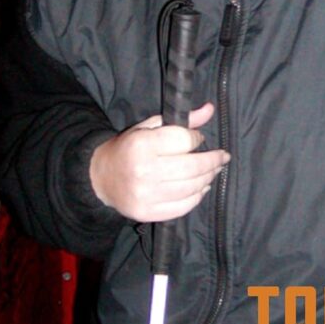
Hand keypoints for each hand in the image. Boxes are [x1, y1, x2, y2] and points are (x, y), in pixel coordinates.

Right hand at [89, 102, 228, 221]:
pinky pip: (182, 207)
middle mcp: (144, 171)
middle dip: (213, 161)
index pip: (184, 140)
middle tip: (222, 157)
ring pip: (191, 188)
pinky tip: (202, 188)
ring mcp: (146, 195)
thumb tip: (210, 109)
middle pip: (192, 167)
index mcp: (143, 144)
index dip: (197, 138)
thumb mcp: (151, 127)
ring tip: (214, 170)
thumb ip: (182, 119)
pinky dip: (197, 197)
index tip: (199, 139)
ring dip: (208, 178)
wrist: (101, 177)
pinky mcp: (147, 214)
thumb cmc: (129, 147)